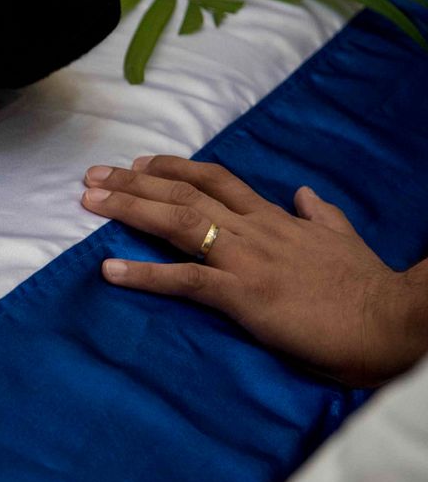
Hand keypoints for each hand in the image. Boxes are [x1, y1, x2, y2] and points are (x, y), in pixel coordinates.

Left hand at [82, 155, 426, 386]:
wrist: (394, 318)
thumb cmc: (368, 287)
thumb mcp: (344, 239)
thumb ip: (321, 215)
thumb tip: (306, 194)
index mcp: (276, 219)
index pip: (218, 181)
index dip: (175, 170)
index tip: (140, 163)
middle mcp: (255, 231)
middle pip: (185, 195)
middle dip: (135, 183)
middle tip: (93, 176)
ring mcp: (247, 260)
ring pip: (179, 224)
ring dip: (129, 210)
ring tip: (88, 203)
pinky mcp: (244, 295)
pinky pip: (184, 280)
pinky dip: (143, 275)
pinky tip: (109, 271)